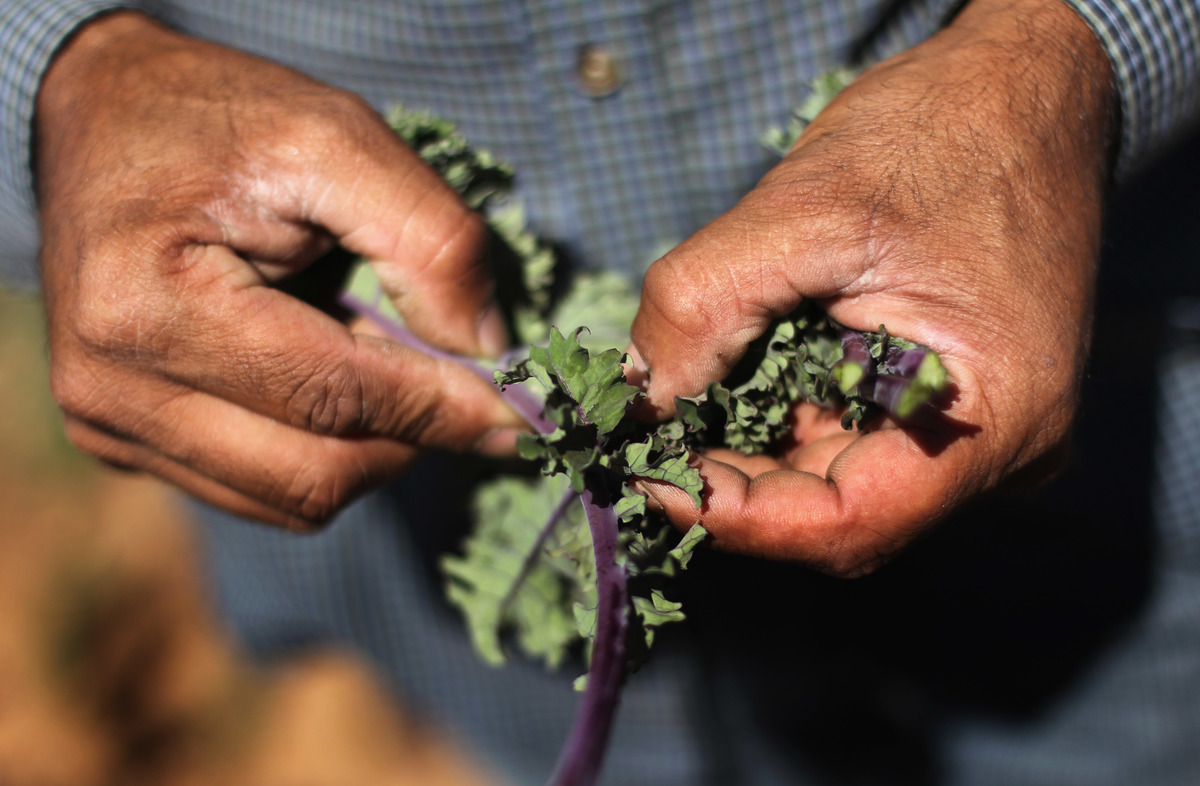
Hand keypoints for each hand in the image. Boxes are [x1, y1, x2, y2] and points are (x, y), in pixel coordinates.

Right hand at [36, 13, 524, 528]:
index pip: (333, 399)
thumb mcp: (334, 136)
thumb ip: (426, 237)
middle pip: (315, 475)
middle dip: (410, 438)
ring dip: (369, 449)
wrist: (103, 119)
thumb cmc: (217, 120)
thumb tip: (486, 347)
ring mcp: (111, 426)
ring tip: (378, 362)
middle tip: (457, 384)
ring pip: (292, 500)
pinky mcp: (125, 442)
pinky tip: (328, 381)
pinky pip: (258, 491)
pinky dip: (322, 452)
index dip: (442, 410)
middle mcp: (113, 389)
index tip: (521, 414)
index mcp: (151, 307)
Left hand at [630, 0, 1115, 575]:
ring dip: (743, 447)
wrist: (1023, 89)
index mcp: (997, 417)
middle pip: (832, 509)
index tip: (648, 478)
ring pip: (828, 475)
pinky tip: (722, 376)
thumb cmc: (943, 133)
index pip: (848, 524)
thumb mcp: (810, 206)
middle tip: (639, 439)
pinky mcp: (934, 395)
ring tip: (670, 404)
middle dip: (727, 481)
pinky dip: (772, 412)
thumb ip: (705, 304)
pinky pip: (843, 433)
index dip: (735, 517)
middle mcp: (993, 447)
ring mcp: (964, 425)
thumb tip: (634, 397)